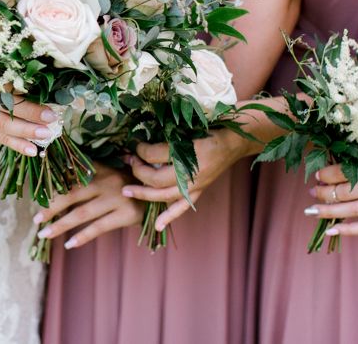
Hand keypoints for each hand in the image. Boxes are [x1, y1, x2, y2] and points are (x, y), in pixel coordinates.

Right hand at [0, 81, 55, 156]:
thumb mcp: (1, 76)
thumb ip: (20, 82)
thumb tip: (50, 91)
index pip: (11, 87)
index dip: (28, 92)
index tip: (44, 96)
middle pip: (9, 107)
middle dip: (31, 113)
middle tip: (50, 119)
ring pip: (5, 126)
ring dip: (26, 132)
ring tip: (44, 136)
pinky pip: (2, 139)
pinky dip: (18, 145)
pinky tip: (32, 150)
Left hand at [34, 164, 141, 248]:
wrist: (161, 195)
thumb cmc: (130, 185)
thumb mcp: (111, 173)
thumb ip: (90, 173)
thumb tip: (61, 177)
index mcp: (100, 169)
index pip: (71, 177)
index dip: (53, 188)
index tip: (37, 197)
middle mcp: (107, 181)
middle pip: (71, 195)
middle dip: (51, 208)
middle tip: (36, 219)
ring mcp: (117, 198)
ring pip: (81, 213)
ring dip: (60, 225)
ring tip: (44, 234)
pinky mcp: (126, 214)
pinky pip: (98, 227)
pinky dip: (82, 237)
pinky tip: (68, 244)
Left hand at [121, 128, 244, 230]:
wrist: (231, 143)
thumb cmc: (208, 132)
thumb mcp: (186, 130)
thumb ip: (166, 137)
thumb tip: (142, 144)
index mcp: (187, 153)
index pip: (155, 155)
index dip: (141, 150)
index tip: (135, 144)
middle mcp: (190, 173)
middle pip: (156, 178)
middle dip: (138, 170)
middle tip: (128, 160)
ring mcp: (194, 186)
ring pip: (163, 195)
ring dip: (143, 193)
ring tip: (126, 190)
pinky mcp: (197, 193)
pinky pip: (181, 208)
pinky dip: (169, 217)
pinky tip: (157, 227)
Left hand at [306, 151, 357, 236]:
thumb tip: (335, 161)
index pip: (347, 174)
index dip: (328, 174)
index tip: (316, 173)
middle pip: (347, 194)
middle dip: (324, 194)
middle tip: (310, 192)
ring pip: (354, 212)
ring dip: (330, 212)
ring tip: (313, 210)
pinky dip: (350, 230)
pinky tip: (333, 230)